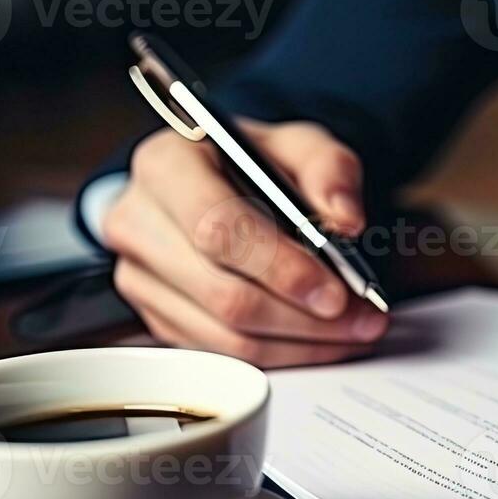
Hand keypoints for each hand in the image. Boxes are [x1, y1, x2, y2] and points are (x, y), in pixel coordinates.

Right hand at [104, 118, 388, 366]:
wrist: (219, 181)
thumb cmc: (256, 163)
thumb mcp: (300, 145)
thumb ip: (330, 170)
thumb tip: (346, 220)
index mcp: (165, 165)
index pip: (216, 227)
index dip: (280, 267)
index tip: (336, 291)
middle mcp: (137, 221)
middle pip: (221, 293)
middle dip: (302, 316)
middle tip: (360, 317)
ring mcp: (139, 275)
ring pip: (223, 335)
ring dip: (298, 343)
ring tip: (352, 330)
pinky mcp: (155, 316)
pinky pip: (220, 354)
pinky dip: (279, 353)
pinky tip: (319, 339)